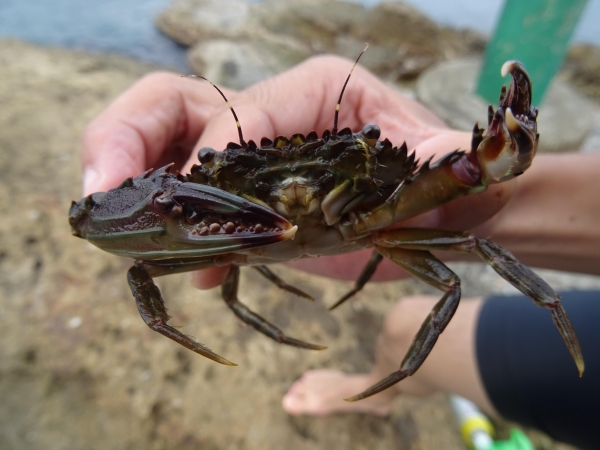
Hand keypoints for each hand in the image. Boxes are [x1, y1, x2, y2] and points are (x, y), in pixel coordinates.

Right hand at [81, 55, 516, 287]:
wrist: (436, 210)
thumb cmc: (438, 177)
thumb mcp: (441, 162)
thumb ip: (439, 156)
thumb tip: (443, 159)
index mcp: (311, 92)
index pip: (234, 117)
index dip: (210, 163)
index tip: (200, 208)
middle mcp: (267, 116)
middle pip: (171, 106)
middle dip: (125, 140)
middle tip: (100, 190)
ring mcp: (248, 160)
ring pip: (164, 152)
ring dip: (132, 186)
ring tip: (115, 232)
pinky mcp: (246, 202)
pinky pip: (188, 207)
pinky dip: (175, 235)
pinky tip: (190, 276)